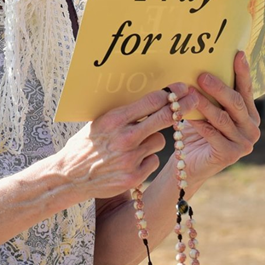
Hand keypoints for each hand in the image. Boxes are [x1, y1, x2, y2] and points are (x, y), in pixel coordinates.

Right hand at [57, 83, 199, 199]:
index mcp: (114, 120)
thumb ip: (123, 113)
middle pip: (163, 117)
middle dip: (181, 106)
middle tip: (194, 99)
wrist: (70, 177)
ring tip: (134, 144)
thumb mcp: (99, 122)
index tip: (183, 87)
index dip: (170, 93)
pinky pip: (153, 160)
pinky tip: (130, 161)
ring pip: (160, 140)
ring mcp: (130, 158)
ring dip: (153, 139)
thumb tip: (151, 98)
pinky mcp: (134, 176)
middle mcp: (125, 138)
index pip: (150, 101)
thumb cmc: (85, 144)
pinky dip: (146, 159)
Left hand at [178, 51, 260, 181]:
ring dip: (204, 104)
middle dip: (218, 87)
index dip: (243, 71)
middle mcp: (252, 128)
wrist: (189, 163)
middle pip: (235, 102)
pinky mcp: (231, 155)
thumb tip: (202, 65)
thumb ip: (212, 94)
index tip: (238, 53)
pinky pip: (213, 134)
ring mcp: (244, 143)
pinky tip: (187, 115)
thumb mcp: (207, 110)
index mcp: (250, 114)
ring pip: (222, 118)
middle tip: (201, 75)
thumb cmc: (198, 132)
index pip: (246, 89)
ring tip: (189, 92)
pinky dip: (199, 123)